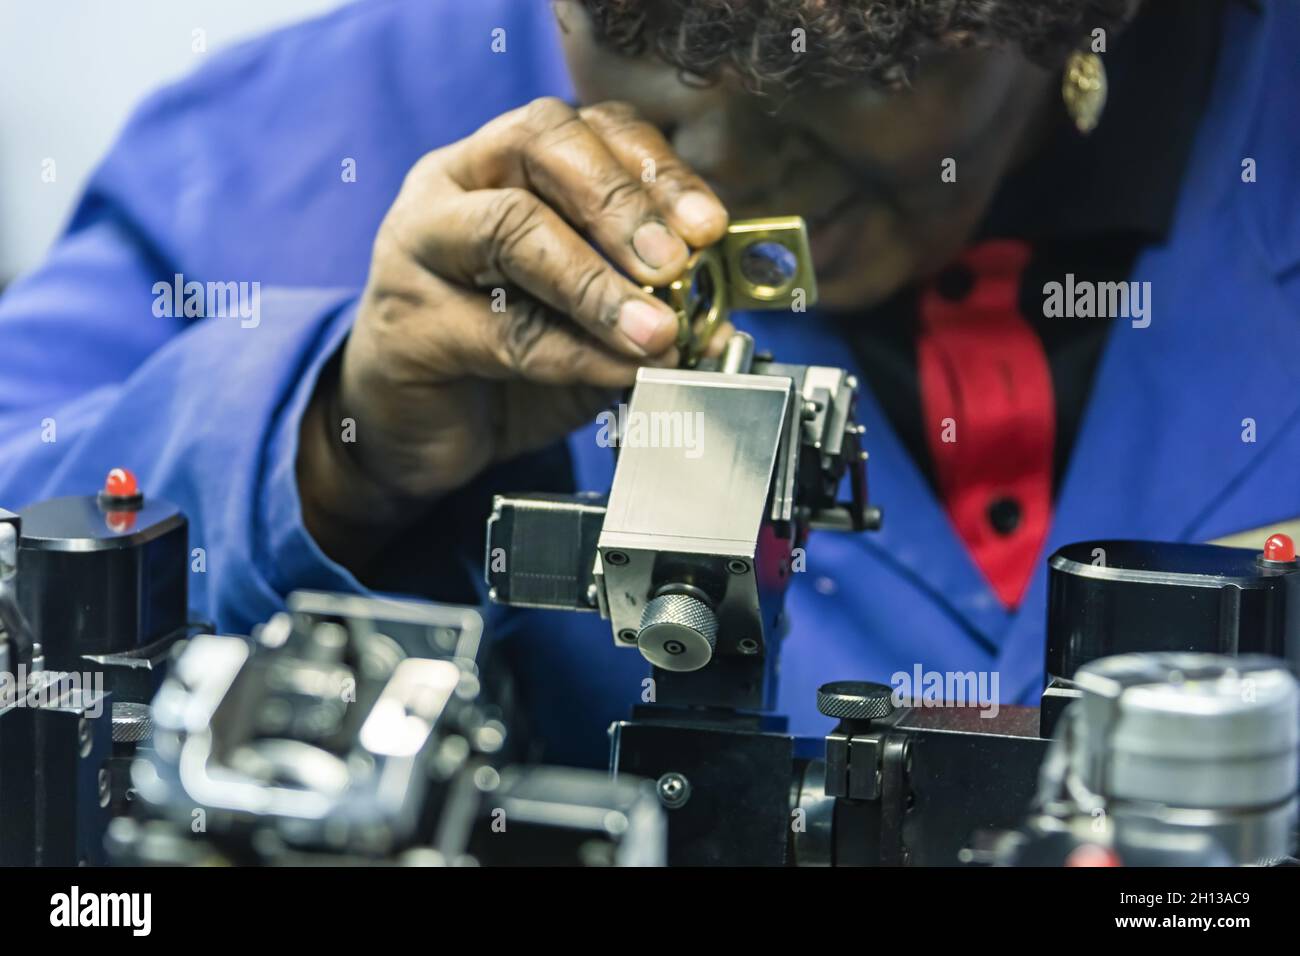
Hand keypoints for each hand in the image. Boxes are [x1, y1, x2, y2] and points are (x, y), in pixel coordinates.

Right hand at [298, 98, 729, 571]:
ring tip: (655, 330)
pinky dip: (572, 353)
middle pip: (540, 143)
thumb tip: (720, 323)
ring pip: (510, 225)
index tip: (708, 228)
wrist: (417, 431)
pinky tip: (615, 373)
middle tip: (675, 266)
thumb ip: (644, 308)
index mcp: (506, 163)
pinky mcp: (406, 322)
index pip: (588, 127)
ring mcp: (417, 245)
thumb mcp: (586, 323)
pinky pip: (499, 329)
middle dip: (622, 203)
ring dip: (596, 281)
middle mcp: (455, 183)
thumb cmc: (501, 360)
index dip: (655, 170)